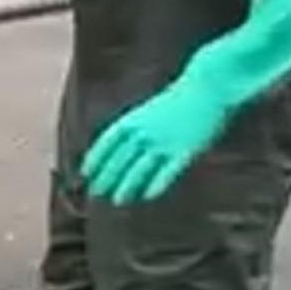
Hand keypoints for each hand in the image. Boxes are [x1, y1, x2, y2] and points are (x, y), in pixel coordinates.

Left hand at [80, 80, 230, 204]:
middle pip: (120, 159)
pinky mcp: (184, 152)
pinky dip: (156, 184)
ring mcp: (163, 143)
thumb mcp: (147, 111)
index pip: (106, 143)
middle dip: (107, 177)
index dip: (95, 159)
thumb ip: (133, 127)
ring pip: (140, 169)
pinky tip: (147, 196)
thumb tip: (119, 144)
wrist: (204, 89)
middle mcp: (144, 133)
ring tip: (118, 200)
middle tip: (97, 192)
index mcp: (132, 120)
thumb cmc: (176, 101)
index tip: (86, 172)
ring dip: (127, 186)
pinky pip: (167, 172)